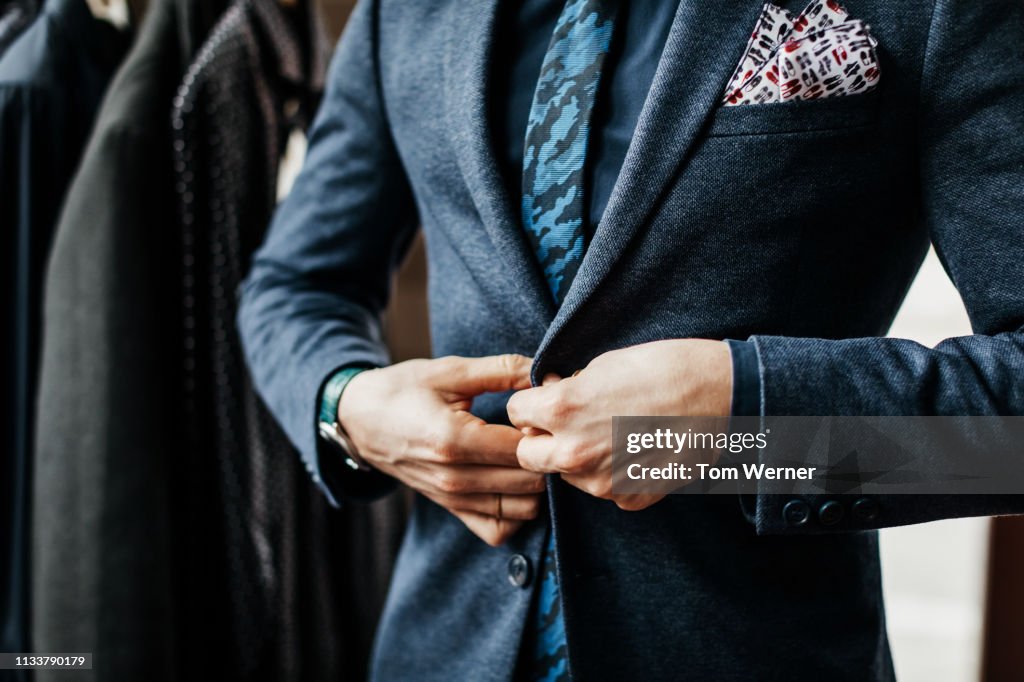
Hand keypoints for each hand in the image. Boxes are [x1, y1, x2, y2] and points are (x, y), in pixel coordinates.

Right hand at [338, 354, 544, 545]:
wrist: (360, 420)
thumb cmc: (404, 390)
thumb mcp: (451, 371)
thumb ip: (503, 370)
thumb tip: (549, 375)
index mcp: (454, 440)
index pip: (524, 448)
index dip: (544, 430)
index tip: (544, 413)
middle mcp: (455, 478)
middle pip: (530, 482)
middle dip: (547, 457)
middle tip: (545, 433)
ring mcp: (453, 499)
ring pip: (523, 509)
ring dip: (538, 485)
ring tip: (532, 455)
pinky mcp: (452, 510)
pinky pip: (500, 529)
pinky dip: (517, 512)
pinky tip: (515, 481)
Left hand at [507, 339, 731, 510]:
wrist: (722, 393)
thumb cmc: (663, 367)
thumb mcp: (602, 365)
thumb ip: (567, 389)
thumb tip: (551, 397)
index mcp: (561, 410)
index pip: (515, 414)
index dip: (530, 404)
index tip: (545, 400)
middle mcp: (574, 452)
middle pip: (527, 456)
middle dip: (540, 440)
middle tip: (565, 424)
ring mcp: (602, 482)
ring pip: (566, 476)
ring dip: (576, 459)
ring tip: (612, 432)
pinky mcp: (630, 497)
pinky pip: (605, 489)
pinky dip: (613, 474)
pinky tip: (636, 450)